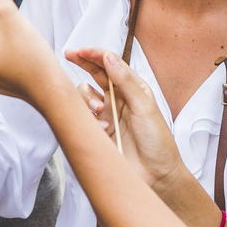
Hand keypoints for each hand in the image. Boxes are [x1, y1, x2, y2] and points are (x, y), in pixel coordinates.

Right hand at [67, 48, 189, 185]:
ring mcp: (107, 115)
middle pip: (95, 74)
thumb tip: (108, 57)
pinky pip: (83, 116)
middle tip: (69, 54)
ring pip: (85, 95)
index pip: (110, 64)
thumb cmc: (157, 141)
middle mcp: (118, 99)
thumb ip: (125, 81)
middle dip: (82, 62)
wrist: (155, 176)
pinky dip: (87, 119)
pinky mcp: (98, 131)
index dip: (95, 54)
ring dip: (87, 99)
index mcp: (133, 88)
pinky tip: (102, 130)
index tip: (80, 51)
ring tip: (98, 112)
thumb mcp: (144, 106)